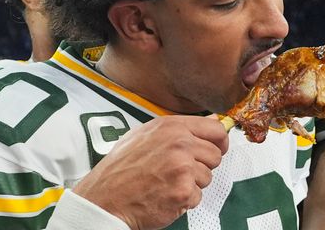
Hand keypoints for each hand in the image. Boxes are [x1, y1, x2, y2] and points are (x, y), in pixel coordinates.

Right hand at [72, 115, 228, 229]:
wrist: (105, 198)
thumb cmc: (121, 169)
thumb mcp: (146, 135)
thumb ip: (180, 128)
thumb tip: (211, 122)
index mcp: (171, 127)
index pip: (216, 130)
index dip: (219, 143)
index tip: (217, 149)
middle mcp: (179, 143)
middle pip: (215, 156)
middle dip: (202, 166)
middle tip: (180, 172)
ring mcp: (182, 167)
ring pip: (207, 178)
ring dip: (191, 184)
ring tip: (167, 183)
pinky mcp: (183, 191)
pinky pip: (197, 197)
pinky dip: (184, 201)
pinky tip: (165, 195)